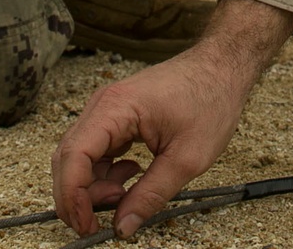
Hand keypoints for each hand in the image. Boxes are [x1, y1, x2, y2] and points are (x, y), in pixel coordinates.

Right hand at [53, 0, 292, 237]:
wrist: (223, 66)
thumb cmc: (210, 100)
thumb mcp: (187, 158)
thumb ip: (151, 194)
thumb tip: (122, 226)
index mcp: (115, 108)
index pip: (73, 157)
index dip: (72, 197)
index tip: (86, 225)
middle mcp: (103, 104)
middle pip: (69, 158)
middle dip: (80, 196)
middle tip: (103, 221)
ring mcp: (108, 108)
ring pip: (81, 156)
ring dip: (94, 185)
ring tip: (127, 194)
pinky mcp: (117, 115)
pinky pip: (96, 149)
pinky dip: (106, 171)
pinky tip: (132, 176)